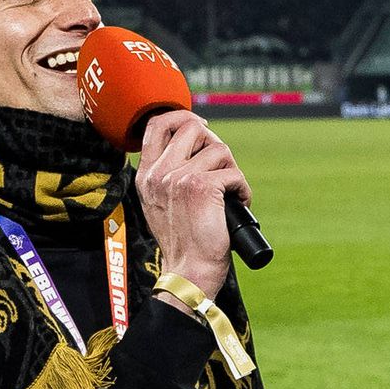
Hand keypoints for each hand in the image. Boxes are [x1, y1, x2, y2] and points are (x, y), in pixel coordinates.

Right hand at [135, 110, 246, 301]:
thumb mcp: (161, 203)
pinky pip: (234, 172)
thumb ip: (169, 174)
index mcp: (147, 175)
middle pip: (192, 127)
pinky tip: (238, 204)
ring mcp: (179, 178)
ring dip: (231, 171)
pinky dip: (242, 189)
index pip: (156, 124)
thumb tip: (198, 143)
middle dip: (214, 144)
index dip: (182, 116)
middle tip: (221, 169)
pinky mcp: (203, 187)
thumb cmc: (183, 241)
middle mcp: (159, 173)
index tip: (201, 127)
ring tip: (229, 194)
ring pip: (219, 149)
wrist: (189, 271)